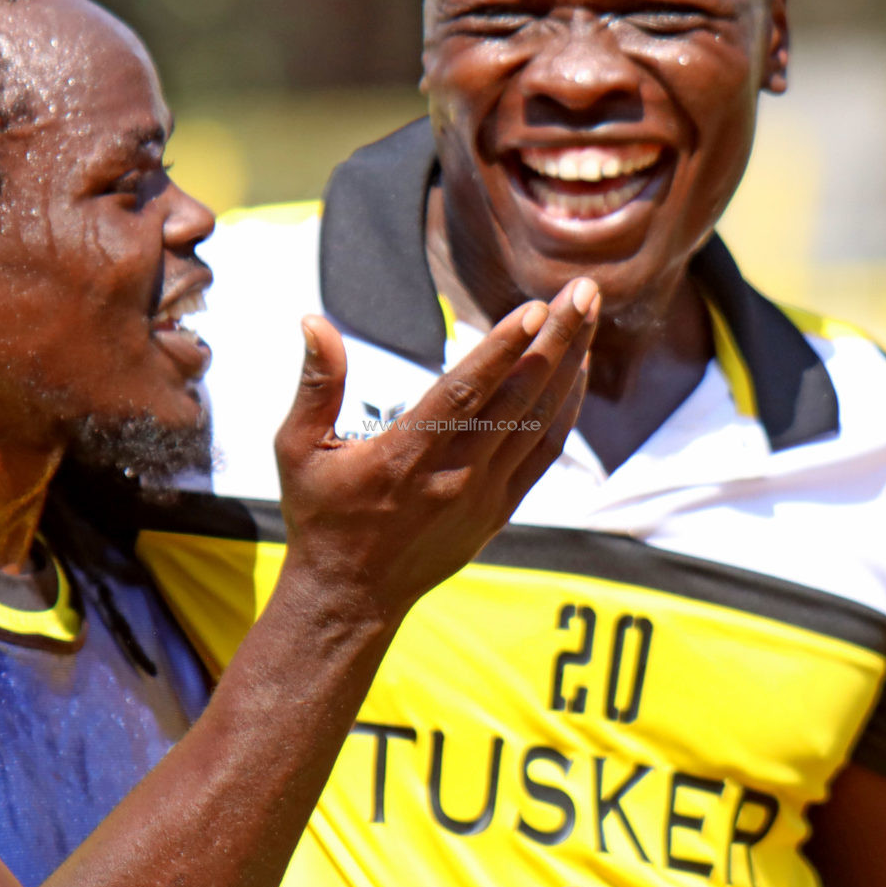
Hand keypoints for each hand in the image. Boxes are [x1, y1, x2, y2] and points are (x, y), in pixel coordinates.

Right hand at [273, 280, 594, 623]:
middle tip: (583, 291)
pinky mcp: (499, 510)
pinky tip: (577, 372)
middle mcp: (454, 475)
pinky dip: (565, 410)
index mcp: (405, 456)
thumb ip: (315, 384)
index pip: (464, 392)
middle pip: (518, 398)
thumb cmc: (322, 515)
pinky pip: (544, 453)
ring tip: (589, 316)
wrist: (351, 595)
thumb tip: (314, 321)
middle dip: (556, 340)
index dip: (503, 349)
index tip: (537, 308)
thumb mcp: (296, 450)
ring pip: (540, 421)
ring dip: (569, 366)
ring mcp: (483, 495)